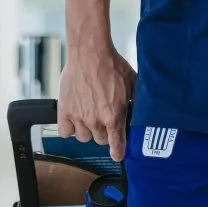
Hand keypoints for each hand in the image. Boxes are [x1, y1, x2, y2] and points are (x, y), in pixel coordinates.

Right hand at [58, 45, 136, 161]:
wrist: (90, 52)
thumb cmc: (111, 64)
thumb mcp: (132, 82)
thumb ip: (136, 100)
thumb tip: (142, 110)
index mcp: (114, 116)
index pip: (116, 146)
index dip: (118, 152)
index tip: (118, 154)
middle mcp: (96, 120)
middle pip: (100, 140)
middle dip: (104, 132)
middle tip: (104, 117)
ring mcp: (79, 117)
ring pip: (83, 138)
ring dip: (88, 130)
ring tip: (90, 115)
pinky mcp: (64, 111)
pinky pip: (65, 132)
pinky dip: (70, 128)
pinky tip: (75, 118)